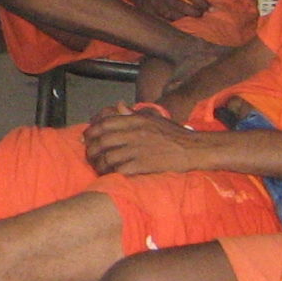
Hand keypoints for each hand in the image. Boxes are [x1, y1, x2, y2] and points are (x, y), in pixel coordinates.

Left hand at [83, 104, 203, 175]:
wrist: (195, 149)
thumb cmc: (175, 134)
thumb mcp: (154, 119)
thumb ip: (134, 114)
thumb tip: (118, 106)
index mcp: (136, 121)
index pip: (105, 123)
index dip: (91, 131)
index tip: (86, 138)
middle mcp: (135, 133)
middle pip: (102, 141)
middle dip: (91, 150)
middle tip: (89, 156)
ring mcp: (138, 149)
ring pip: (108, 157)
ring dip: (99, 165)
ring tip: (98, 168)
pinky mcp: (144, 165)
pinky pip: (120, 169)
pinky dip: (112, 173)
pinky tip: (111, 175)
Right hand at [119, 0, 206, 22]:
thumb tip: (201, 3)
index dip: (203, 3)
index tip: (212, 9)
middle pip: (183, 7)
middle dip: (195, 13)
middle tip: (202, 16)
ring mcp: (154, 4)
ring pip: (173, 16)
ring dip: (184, 19)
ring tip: (192, 22)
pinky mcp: (147, 12)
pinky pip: (162, 21)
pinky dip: (171, 23)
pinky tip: (178, 25)